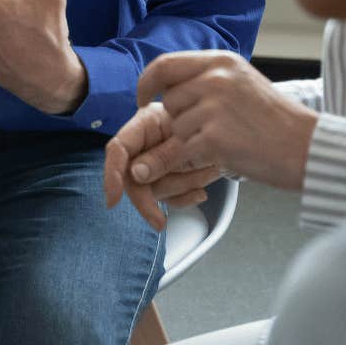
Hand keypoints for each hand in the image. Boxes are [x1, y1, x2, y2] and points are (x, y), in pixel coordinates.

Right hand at [103, 102, 223, 228]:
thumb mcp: (190, 137)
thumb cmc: (212, 122)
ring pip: (154, 189)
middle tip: (159, 222)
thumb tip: (136, 174)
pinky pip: (169, 197)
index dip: (112, 174)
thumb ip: (163, 156)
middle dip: (149, 199)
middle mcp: (146, 144)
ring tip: (210, 171)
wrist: (233, 131)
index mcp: (145, 124)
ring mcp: (156, 163)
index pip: (118, 149)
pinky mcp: (168, 177)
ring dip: (182, 186)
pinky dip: (185, 197)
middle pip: (134, 178)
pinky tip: (201, 193)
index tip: (113, 200)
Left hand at [119, 50, 317, 193]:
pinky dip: (195, 159)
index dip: (147, 83)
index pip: (164, 64)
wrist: (307, 147)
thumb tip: (167, 88)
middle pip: (169, 101)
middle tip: (209, 131)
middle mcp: (215, 78)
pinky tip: (222, 155)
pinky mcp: (214, 138)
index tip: (143, 99)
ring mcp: (214, 107)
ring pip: (176, 128)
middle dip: (180, 120)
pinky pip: (183, 151)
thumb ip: (207, 80)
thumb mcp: (242, 83)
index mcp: (221, 61)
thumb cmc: (276, 121)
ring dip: (192, 140)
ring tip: (226, 140)